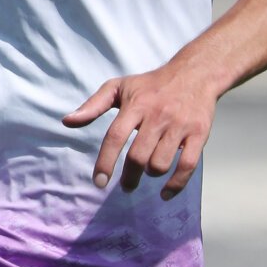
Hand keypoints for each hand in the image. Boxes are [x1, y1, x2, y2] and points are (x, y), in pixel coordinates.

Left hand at [62, 55, 215, 199]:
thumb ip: (93, 105)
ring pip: (160, 164)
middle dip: (129, 177)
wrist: (195, 73)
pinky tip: (165, 193)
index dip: (105, 162)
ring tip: (147, 172)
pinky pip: (187, 166)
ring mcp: (179, 125)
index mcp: (136, 104)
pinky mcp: (198, 133)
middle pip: (138, 156)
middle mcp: (157, 115)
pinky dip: (175, 185)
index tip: (98, 182)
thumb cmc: (151, 84)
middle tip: (126, 185)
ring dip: (150, 175)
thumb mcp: (120, 87)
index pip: (115, 136)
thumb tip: (67, 121)